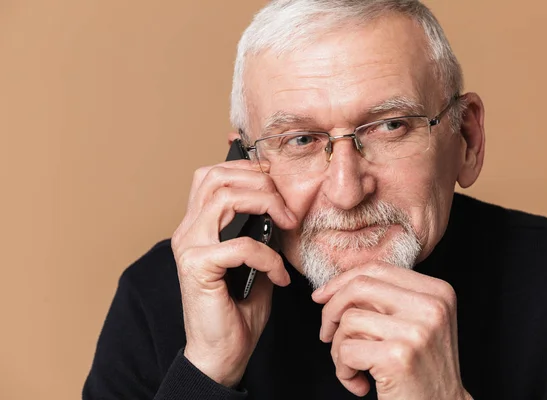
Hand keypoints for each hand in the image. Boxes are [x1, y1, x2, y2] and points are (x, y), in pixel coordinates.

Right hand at [171, 159, 296, 387]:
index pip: (213, 175)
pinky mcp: (197, 268)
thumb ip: (259, 232)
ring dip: (265, 204)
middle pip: (217, 176)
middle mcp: (188, 231)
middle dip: (260, 182)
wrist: (222, 353)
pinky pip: (242, 246)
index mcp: (198, 226)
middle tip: (286, 208)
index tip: (278, 186)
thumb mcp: (254, 261)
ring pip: (225, 198)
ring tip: (287, 225)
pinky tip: (279, 277)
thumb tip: (280, 210)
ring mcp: (189, 247)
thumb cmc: (238, 309)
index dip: (248, 170)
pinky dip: (269, 257)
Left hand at [311, 263, 470, 399]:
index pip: (377, 268)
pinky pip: (348, 350)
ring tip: (353, 368)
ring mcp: (417, 330)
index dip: (341, 280)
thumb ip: (384, 299)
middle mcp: (431, 306)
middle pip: (358, 287)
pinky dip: (344, 370)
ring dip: (339, 349)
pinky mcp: (399, 356)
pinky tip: (360, 384)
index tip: (321, 296)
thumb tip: (330, 288)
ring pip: (348, 320)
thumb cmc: (420, 370)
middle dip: (331, 309)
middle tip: (326, 334)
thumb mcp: (415, 322)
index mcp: (437, 291)